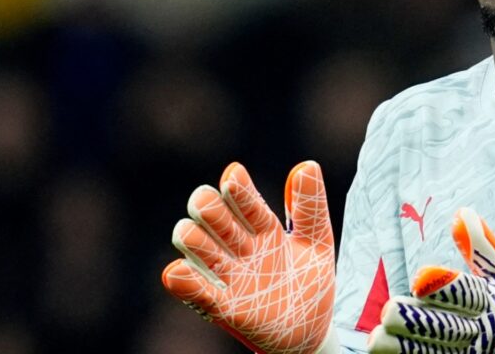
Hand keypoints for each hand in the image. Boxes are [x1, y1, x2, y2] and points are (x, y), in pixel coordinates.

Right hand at [162, 161, 335, 353]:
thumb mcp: (317, 240)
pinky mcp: (222, 306)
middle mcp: (240, 246)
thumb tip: (306, 165)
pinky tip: (177, 271)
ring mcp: (228, 274)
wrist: (311, 329)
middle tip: (212, 203)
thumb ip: (310, 206)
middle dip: (207, 207)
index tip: (233, 175)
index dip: (238, 189)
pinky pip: (195, 291)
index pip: (246, 201)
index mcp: (263, 226)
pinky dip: (184, 281)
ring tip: (195, 233)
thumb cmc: (309, 280)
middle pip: (211, 216)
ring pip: (195, 246)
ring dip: (192, 238)